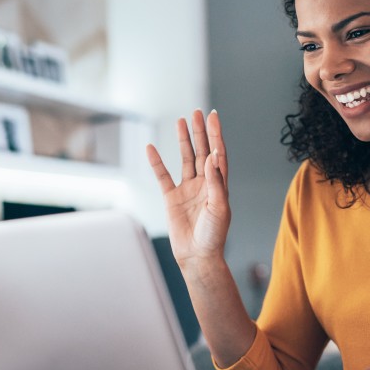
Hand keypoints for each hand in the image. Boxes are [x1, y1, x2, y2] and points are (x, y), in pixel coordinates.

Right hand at [145, 109, 229, 268]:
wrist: (197, 256)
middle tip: (196, 112)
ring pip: (185, 159)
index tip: (213, 117)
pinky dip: (156, 162)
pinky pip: (163, 176)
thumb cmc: (213, 235)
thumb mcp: (219, 207)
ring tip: (180, 121)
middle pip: (202, 151)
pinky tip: (151, 148)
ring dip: (183, 140)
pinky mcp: (172, 199)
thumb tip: (211, 155)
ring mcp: (187, 190)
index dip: (216, 135)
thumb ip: (215, 181)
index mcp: (219, 185)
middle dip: (200, 132)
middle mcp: (204, 184)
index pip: (218, 154)